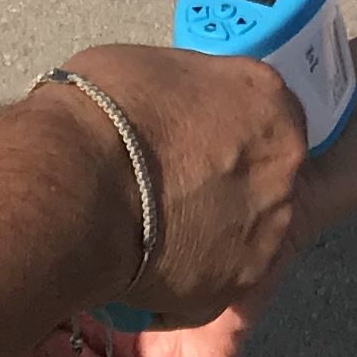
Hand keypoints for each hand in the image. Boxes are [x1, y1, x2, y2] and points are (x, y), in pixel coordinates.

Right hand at [45, 44, 303, 325]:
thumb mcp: (152, 67)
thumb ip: (189, 92)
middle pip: (274, 176)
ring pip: (251, 235)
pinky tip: (145, 267)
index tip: (207, 138)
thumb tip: (178, 112)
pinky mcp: (235, 289)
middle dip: (235, 182)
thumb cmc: (101, 111)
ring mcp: (267, 234)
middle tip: (182, 187)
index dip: (238, 127)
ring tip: (159, 233)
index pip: (272, 113)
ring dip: (215, 233)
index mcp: (268, 100)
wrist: (73, 185)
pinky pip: (215, 285)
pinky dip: (186, 279)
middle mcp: (283, 168)